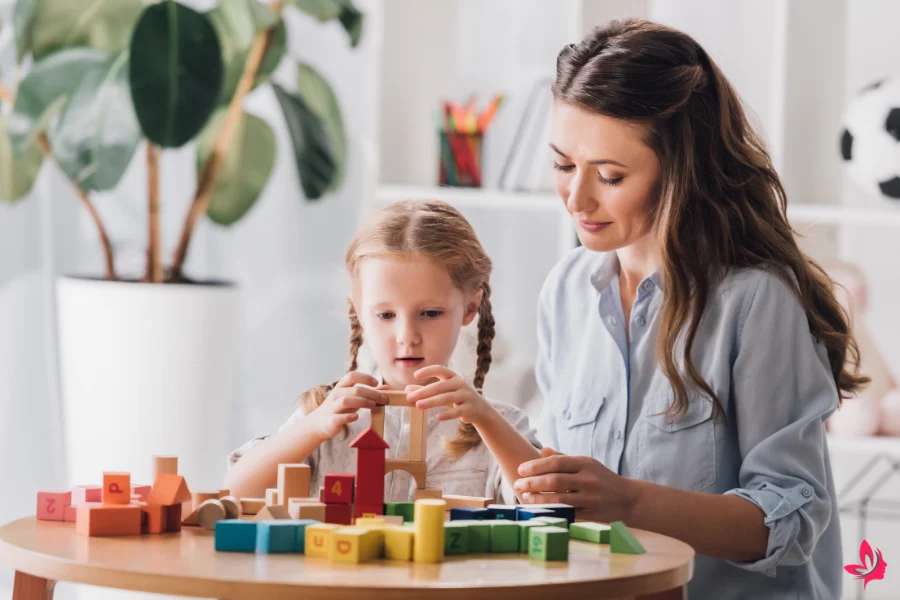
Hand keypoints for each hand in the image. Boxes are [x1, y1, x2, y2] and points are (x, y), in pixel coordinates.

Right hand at [309, 372, 385, 439]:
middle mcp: (336, 394)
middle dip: (371, 393)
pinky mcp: (331, 420)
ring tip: (373, 405)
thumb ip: (369, 392)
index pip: (352, 375)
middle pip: (355, 389)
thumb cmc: (340, 408)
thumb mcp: (353, 398)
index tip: (377, 383)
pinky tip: (356, 417)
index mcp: (341, 386)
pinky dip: (349, 416)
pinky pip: (339, 417)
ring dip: (362, 402)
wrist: (319, 423)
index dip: (365, 378)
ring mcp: (332, 407)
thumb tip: (387, 388)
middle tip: (384, 399)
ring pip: (346, 401)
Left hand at [405, 365, 491, 424]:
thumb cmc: (457, 398)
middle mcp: (460, 384)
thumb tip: (407, 390)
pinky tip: (438, 417)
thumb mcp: (443, 392)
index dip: (429, 371)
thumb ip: (426, 390)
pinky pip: (457, 411)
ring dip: (431, 401)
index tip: (416, 375)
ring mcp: (466, 396)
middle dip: (424, 391)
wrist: (480, 409)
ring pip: (447, 398)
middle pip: (440, 386)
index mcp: (453, 377)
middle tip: (410, 397)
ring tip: (418, 405)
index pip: (441, 369)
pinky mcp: (469, 408)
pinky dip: (447, 414)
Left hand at [514, 447, 637, 522]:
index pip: (556, 463)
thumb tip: (542, 450)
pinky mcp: (592, 514)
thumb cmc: (602, 478)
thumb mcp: (587, 463)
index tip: (520, 470)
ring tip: (525, 497)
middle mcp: (588, 479)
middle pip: (554, 480)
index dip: (536, 466)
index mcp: (585, 463)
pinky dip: (551, 511)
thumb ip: (564, 457)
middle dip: (532, 482)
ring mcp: (591, 498)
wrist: (628, 499)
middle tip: (517, 484)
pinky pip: (567, 513)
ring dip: (538, 498)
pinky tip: (539, 510)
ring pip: (559, 498)